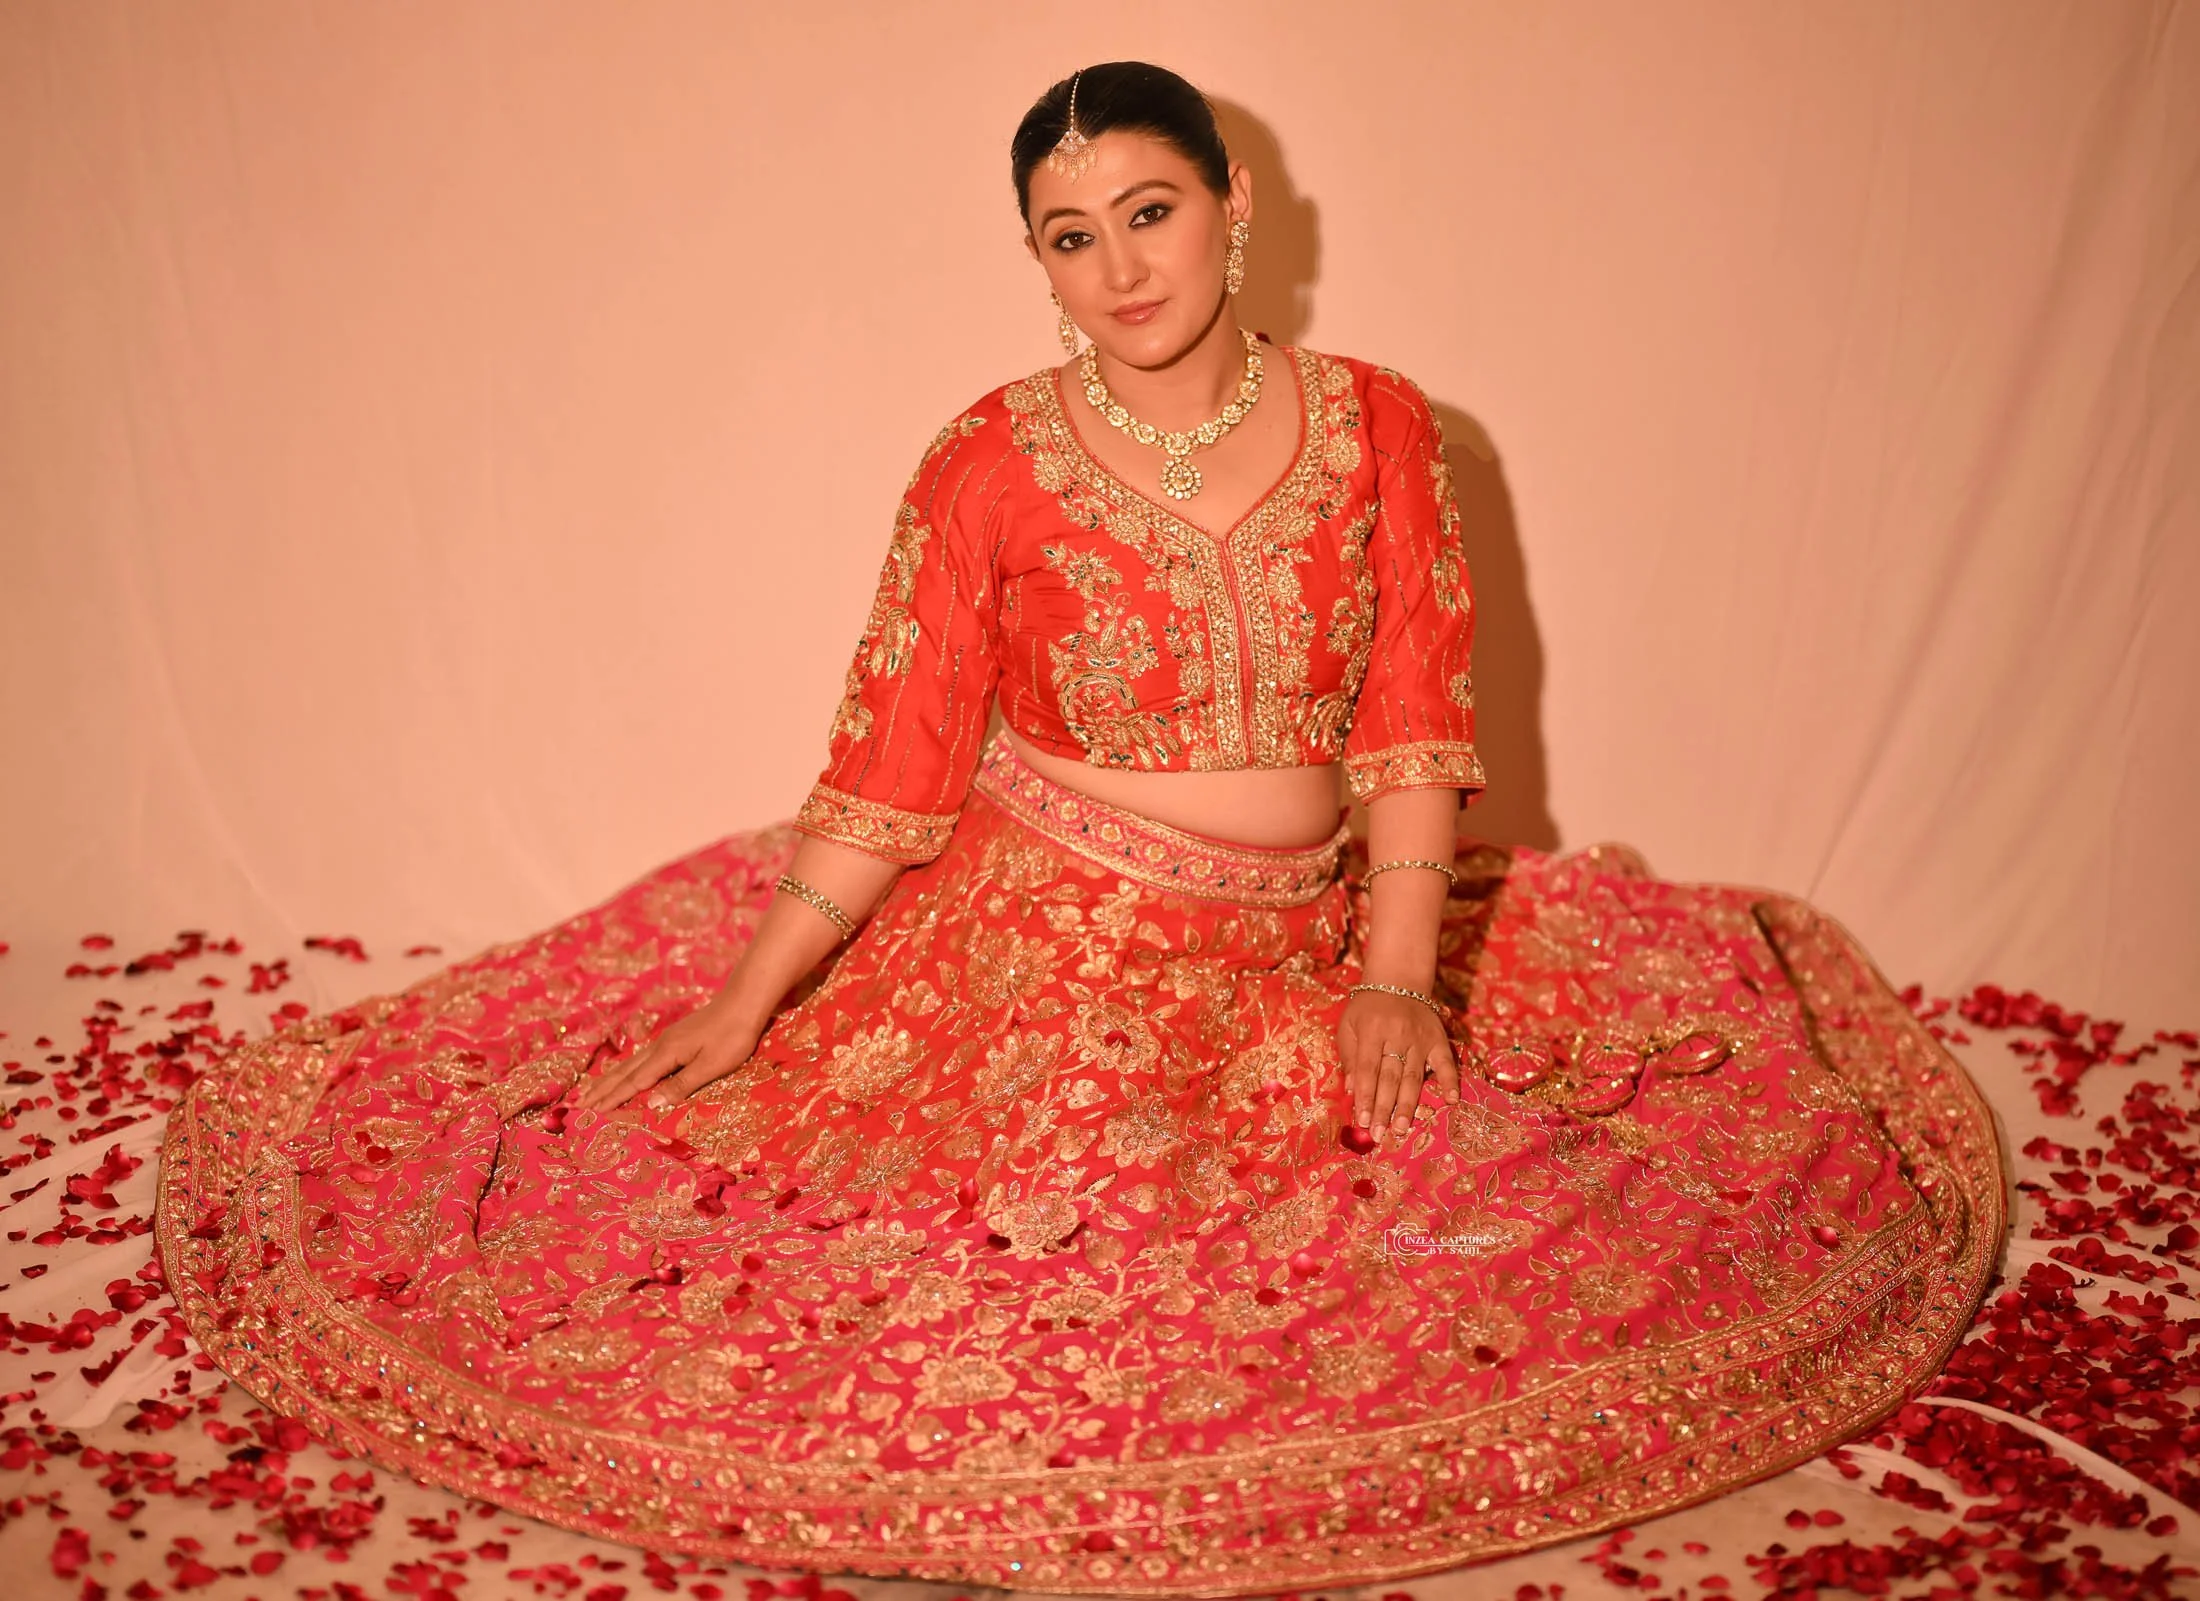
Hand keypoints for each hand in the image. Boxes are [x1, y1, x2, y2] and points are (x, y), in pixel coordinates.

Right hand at [576, 988, 764, 1110]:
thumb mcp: (710, 1066)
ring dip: (608, 1079)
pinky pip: (641, 1058)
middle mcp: (660, 1046)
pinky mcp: (675, 1037)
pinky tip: (625, 1071)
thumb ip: (680, 1085)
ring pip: (630, 1063)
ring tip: (590, 1090)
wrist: (744, 1001)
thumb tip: (649, 1105)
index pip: (633, 1083)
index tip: (590, 1114)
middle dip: (601, 1090)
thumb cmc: (732, 1036)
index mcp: (666, 1055)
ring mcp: (666, 1040)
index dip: (612, 1100)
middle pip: (624, 1072)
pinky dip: (625, 1069)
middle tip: (577, 1105)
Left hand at [1337, 987, 1458, 1147]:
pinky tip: (1452, 1101)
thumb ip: (1349, 1057)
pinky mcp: (1438, 1040)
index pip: (1368, 1070)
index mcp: (1372, 1031)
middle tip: (1380, 1134)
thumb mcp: (1349, 1025)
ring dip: (1408, 1105)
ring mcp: (1420, 1039)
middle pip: (1390, 1078)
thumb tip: (1351, 1090)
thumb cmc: (1368, 1008)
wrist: (1399, 980)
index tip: (1361, 1122)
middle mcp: (1398, 1035)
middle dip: (1384, 1108)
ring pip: (1414, 1077)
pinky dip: (1450, 1082)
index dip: (1364, 1097)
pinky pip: (1446, 1063)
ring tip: (1403, 1128)